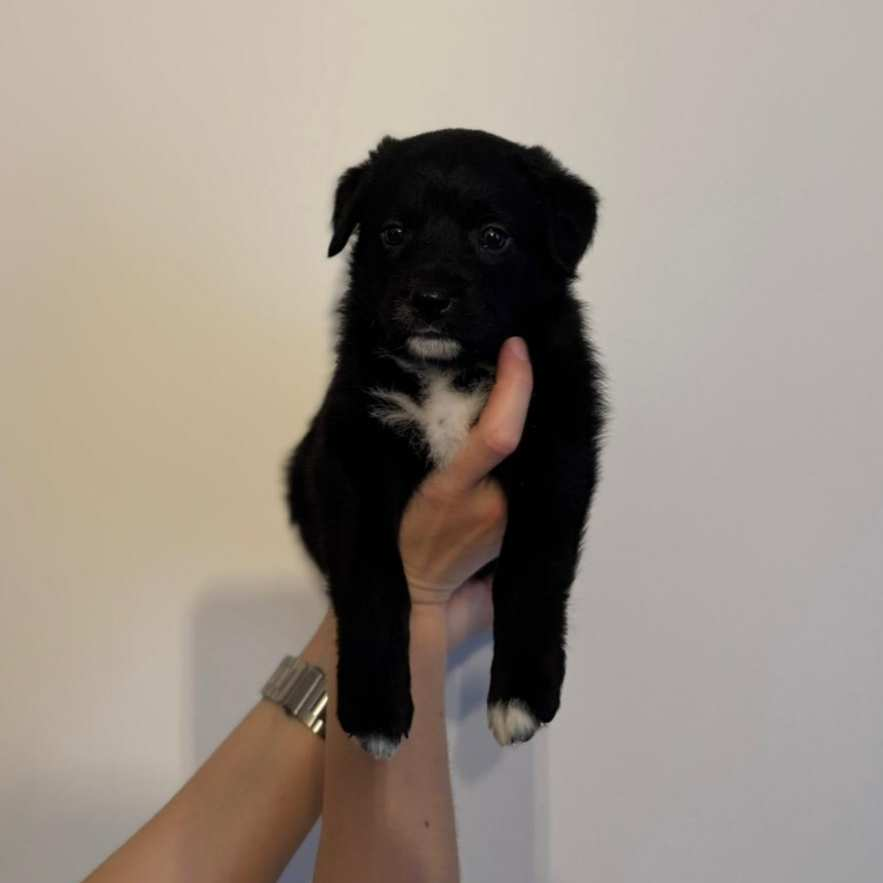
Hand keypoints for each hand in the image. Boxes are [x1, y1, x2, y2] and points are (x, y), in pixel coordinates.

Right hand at [398, 336, 532, 644]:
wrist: (420, 606)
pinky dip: (535, 443)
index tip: (515, 346)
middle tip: (519, 351)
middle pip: (524, 436)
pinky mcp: (525, 528)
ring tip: (522, 374)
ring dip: (533, 416)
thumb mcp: (396, 489)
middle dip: (528, 392)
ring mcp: (516, 520)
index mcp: (454, 492)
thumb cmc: (394, 544)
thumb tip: (454, 393)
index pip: (500, 434)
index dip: (514, 387)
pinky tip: (532, 416)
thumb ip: (425, 447)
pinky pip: (533, 473)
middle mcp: (498, 506)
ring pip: (533, 455)